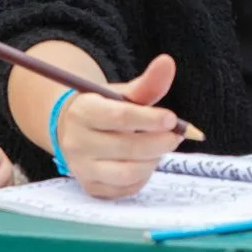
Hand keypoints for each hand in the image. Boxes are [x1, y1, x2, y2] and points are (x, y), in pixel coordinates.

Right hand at [56, 54, 184, 199]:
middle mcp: (77, 142)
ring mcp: (81, 169)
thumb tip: (167, 63)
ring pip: (127, 173)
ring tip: (159, 148)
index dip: (149, 119)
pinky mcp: (91, 188)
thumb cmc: (105, 109)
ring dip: (152, 161)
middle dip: (159, 142)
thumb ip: (147, 83)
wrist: (75, 131)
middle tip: (176, 136)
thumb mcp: (122, 94)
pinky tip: (145, 162)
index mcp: (83, 112)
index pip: (119, 117)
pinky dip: (143, 177)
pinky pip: (126, 189)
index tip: (172, 119)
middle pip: (126, 148)